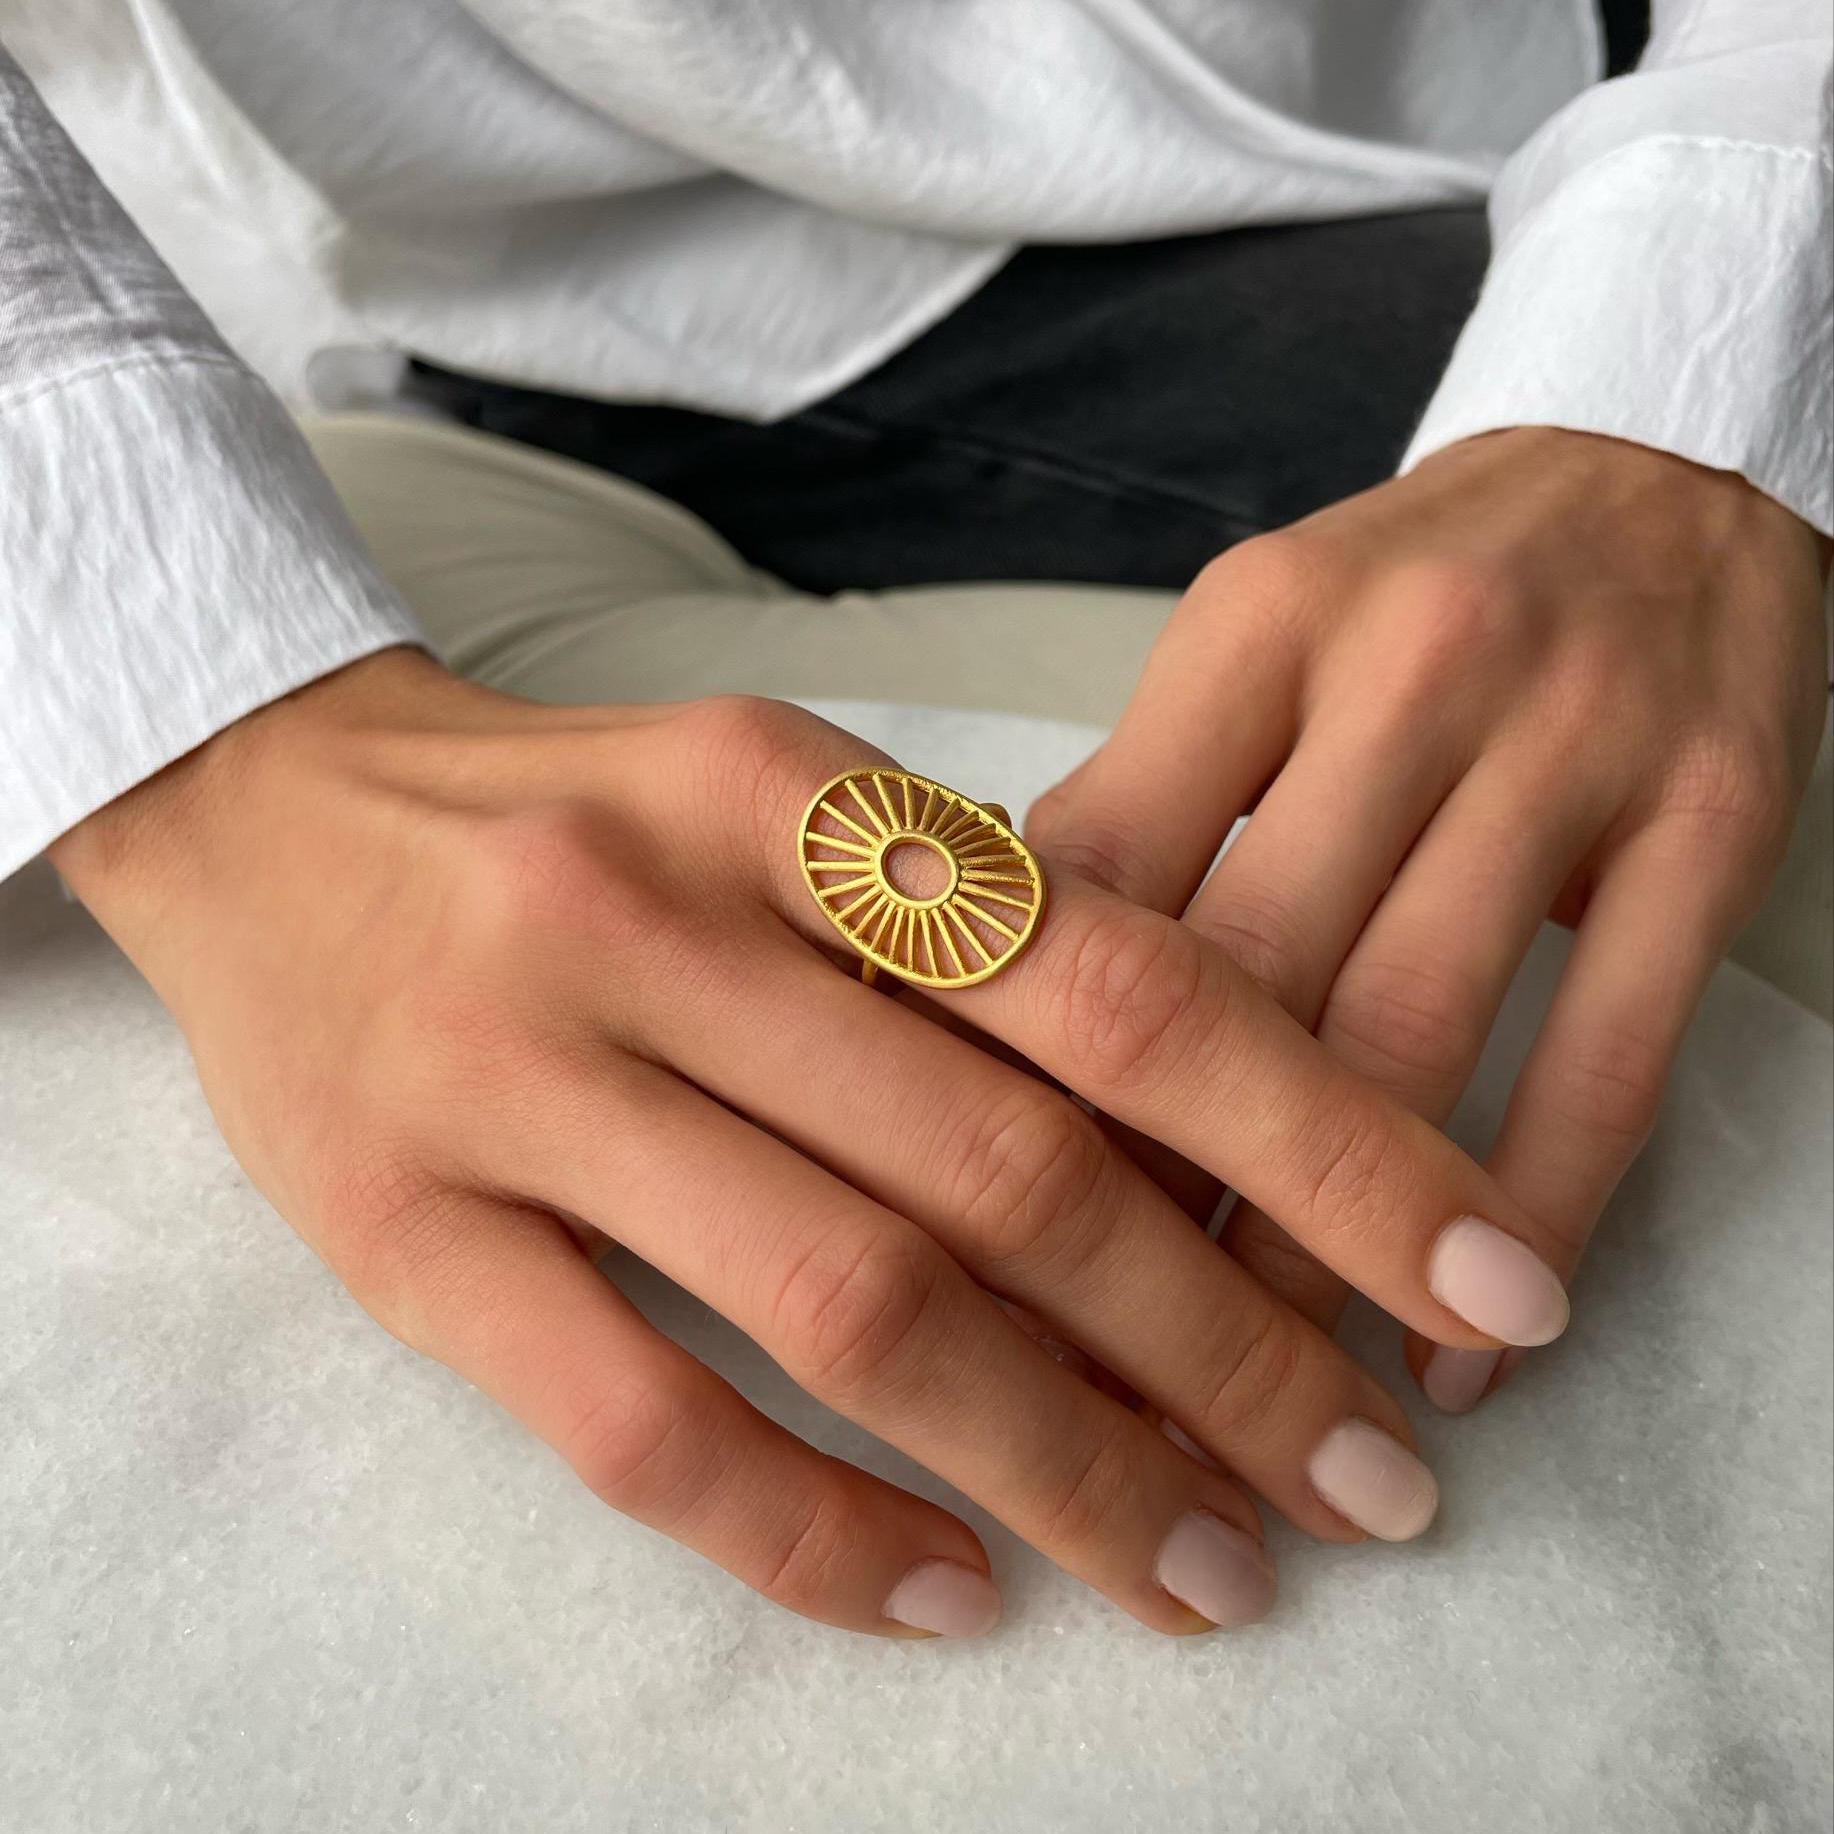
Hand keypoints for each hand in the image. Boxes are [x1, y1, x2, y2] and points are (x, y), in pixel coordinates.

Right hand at [51, 651, 1568, 1636]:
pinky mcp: (402, 1230)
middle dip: (1232, 1351)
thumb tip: (1207, 1138)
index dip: (1331, 1145)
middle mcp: (663, 923)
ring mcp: (520, 1079)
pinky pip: (640, 1422)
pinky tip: (952, 1595)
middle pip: (1013, 1171)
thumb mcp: (775, 800)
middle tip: (1371, 1482)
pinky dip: (816, 1533)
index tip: (1487, 1279)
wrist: (276, 808)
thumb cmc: (578, 816)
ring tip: (1208, 1570)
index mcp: (791, 792)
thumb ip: (967, 938)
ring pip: (852, 1311)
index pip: (1124, 982)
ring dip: (1065, 1467)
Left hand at [1028, 428, 1829, 1408]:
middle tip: (1075, 1353)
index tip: (962, 1217)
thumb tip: (981, 1004)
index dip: (1020, 1064)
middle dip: (1152, 1186)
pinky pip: (1607, 1057)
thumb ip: (1138, 807)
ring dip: (1322, 1240)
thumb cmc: (1413, 594)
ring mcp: (1573, 744)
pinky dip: (1524, 1214)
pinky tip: (1462, 1345)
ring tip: (1250, 1386)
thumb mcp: (1255, 645)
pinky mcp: (1711, 822)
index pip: (1103, 875)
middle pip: (1243, 979)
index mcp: (1256, 627)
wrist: (1662, 472)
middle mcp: (1407, 670)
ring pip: (1412, 1038)